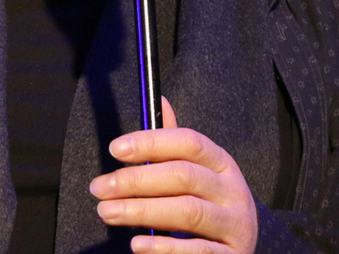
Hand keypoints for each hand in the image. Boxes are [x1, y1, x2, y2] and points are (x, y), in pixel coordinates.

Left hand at [88, 97, 258, 253]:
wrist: (238, 248)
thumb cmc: (208, 204)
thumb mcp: (199, 172)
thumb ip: (174, 144)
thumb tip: (159, 100)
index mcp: (222, 163)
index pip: (188, 142)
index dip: (151, 142)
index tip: (115, 149)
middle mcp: (233, 190)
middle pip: (183, 176)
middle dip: (136, 180)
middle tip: (100, 188)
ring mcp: (235, 224)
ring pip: (188, 211)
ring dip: (142, 211)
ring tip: (108, 212)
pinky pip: (196, 250)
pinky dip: (164, 247)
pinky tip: (138, 244)